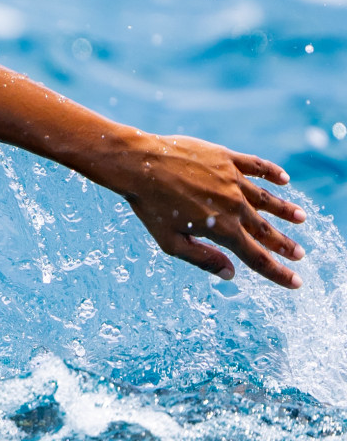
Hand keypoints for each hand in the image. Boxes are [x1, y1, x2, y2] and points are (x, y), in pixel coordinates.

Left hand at [116, 133, 305, 287]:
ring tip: (301, 218)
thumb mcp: (170, 242)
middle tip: (300, 254)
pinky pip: (256, 166)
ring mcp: (232, 180)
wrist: (139, 164)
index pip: (256, 256)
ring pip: (267, 198)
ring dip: (285, 210)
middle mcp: (233, 205)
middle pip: (265, 230)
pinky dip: (272, 173)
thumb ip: (203, 258)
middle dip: (284, 245)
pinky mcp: (226, 158)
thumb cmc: (150, 206)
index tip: (296, 282)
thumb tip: (231, 274)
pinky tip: (284, 180)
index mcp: (221, 229)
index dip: (277, 272)